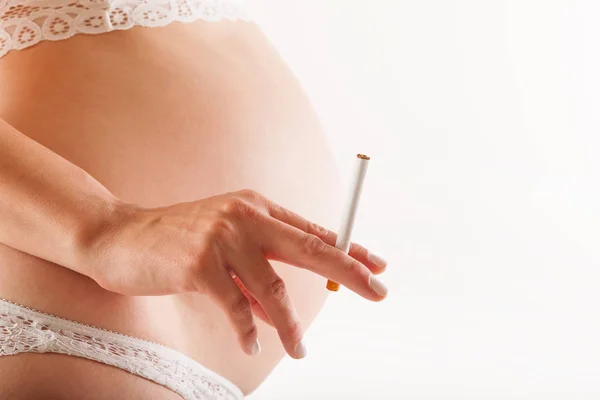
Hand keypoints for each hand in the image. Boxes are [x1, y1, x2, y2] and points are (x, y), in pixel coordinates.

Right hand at [86, 189, 387, 358]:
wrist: (120, 236)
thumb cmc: (177, 242)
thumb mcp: (225, 247)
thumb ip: (256, 274)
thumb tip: (281, 313)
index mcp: (256, 208)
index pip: (313, 230)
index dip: (348, 248)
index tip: (377, 265)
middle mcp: (245, 216)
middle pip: (310, 248)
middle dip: (348, 272)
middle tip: (378, 293)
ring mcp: (222, 239)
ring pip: (273, 289)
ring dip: (290, 325)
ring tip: (300, 351)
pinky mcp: (199, 265)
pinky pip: (235, 307)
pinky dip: (246, 329)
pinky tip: (250, 343)